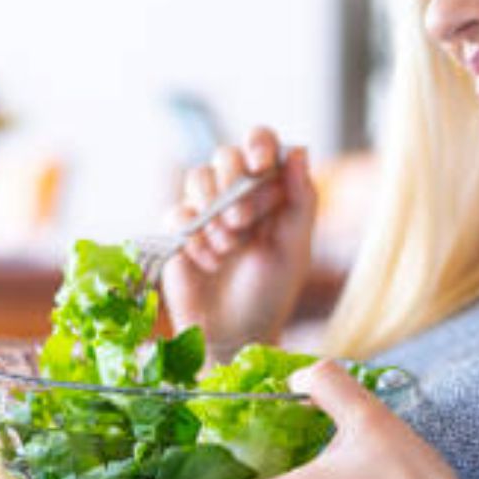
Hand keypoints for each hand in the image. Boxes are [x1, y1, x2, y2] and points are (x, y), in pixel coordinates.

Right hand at [161, 127, 315, 354]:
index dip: (258, 144)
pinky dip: (195, 238)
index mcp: (269, 190)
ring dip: (213, 210)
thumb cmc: (270, 293)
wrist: (236, 335)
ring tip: (228, 247)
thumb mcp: (294, 249)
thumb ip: (301, 200)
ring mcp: (205, 212)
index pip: (260, 143)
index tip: (261, 165)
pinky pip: (178, 214)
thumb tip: (298, 150)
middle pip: (225, 155)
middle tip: (242, 221)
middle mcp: (235, 194)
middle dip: (234, 184)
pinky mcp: (179, 233)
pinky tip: (209, 262)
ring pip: (197, 177)